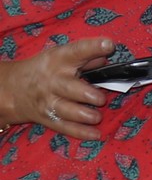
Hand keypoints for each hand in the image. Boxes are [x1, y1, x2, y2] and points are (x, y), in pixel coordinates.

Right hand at [0, 38, 120, 138]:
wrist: (14, 89)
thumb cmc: (46, 69)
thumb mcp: (62, 56)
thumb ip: (86, 55)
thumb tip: (107, 55)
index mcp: (59, 59)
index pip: (77, 51)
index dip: (93, 48)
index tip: (109, 45)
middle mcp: (54, 81)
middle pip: (70, 88)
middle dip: (87, 94)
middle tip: (100, 99)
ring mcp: (49, 101)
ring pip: (67, 110)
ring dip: (84, 115)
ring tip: (97, 117)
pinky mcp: (48, 118)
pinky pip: (65, 127)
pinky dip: (81, 133)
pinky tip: (96, 135)